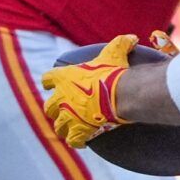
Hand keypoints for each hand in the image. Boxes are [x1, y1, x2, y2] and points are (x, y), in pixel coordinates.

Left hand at [40, 34, 138, 148]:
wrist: (118, 94)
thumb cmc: (112, 73)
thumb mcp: (115, 53)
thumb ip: (121, 43)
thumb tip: (132, 37)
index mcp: (64, 78)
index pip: (47, 79)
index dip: (50, 83)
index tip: (52, 85)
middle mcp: (61, 97)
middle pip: (49, 106)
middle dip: (55, 109)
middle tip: (64, 111)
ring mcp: (68, 115)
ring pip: (58, 126)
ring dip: (64, 127)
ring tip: (71, 130)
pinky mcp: (78, 130)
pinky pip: (73, 139)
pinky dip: (77, 141)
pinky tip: (82, 141)